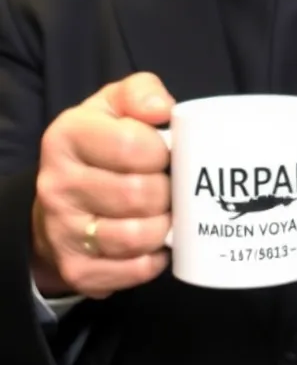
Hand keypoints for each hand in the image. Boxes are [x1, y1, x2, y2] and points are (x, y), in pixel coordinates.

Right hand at [32, 72, 174, 299]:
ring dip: (164, 226)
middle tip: (171, 187)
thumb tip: (163, 108)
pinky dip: (154, 260)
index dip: (162, 151)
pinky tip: (157, 244)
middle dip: (169, 191)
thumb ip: (141, 92)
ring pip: (137, 236)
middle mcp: (57, 184)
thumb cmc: (104, 144)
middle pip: (140, 194)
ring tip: (166, 213)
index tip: (165, 153)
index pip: (133, 145)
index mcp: (67, 136)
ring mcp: (63, 230)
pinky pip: (131, 272)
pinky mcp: (76, 268)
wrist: (63, 197)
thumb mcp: (116, 106)